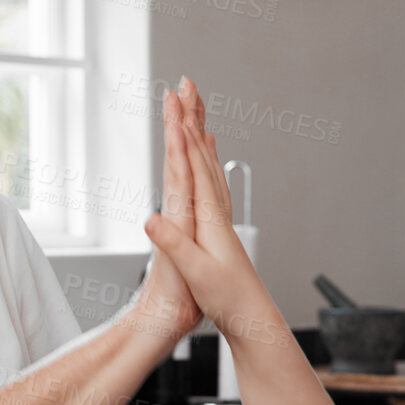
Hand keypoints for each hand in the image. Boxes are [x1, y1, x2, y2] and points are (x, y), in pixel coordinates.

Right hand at [143, 77, 276, 338]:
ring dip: (201, 136)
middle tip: (186, 85)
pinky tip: (209, 166)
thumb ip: (174, 244)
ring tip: (198, 114)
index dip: (182, 130)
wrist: (251, 318)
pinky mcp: (220, 232)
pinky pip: (213, 187)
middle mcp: (218, 212)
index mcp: (209, 217)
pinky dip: (208, 167)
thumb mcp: (194, 272)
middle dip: (192, 117)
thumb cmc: (225, 298)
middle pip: (203, 154)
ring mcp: (221, 220)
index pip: (192, 163)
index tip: (175, 100)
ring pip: (210, 166)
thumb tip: (152, 218)